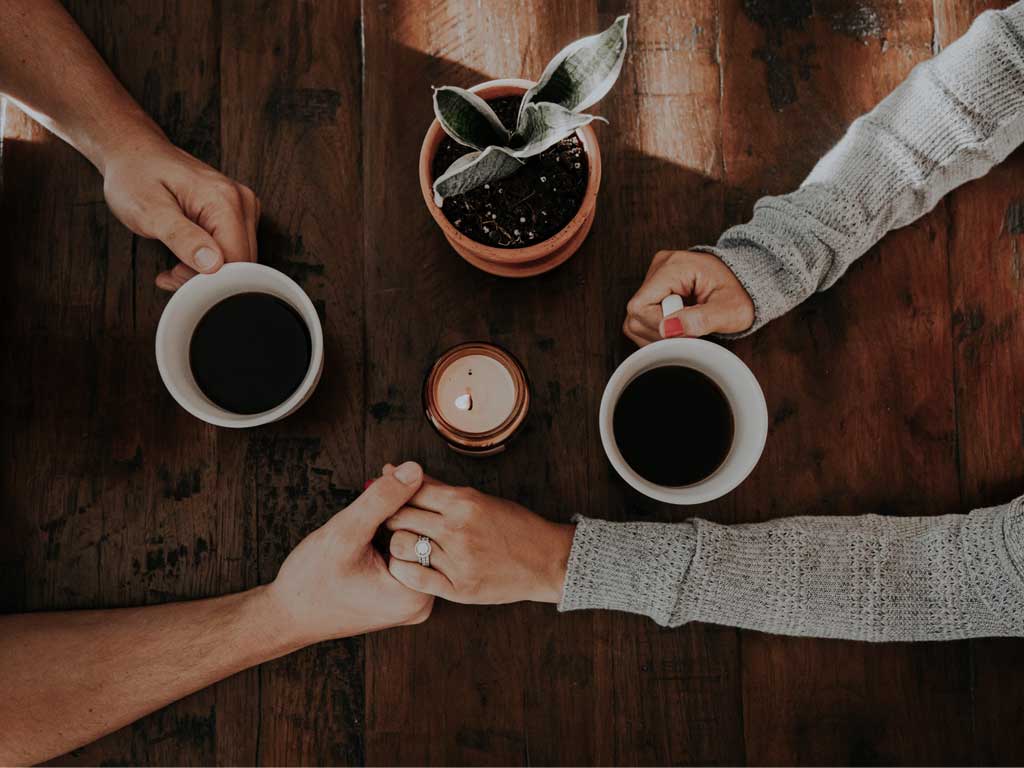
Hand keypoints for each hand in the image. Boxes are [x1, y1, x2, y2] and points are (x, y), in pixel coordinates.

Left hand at [101, 130, 259, 290]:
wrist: (134, 153)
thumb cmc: (135, 176)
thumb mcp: (149, 210)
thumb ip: (182, 237)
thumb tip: (212, 264)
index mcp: (224, 200)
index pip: (236, 260)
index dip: (209, 279)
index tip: (176, 277)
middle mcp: (241, 201)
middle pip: (241, 262)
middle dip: (207, 278)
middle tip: (172, 273)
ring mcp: (242, 206)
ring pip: (239, 260)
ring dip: (207, 272)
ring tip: (175, 264)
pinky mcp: (238, 213)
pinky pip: (234, 249)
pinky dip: (211, 262)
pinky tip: (187, 256)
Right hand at [262, 461, 432, 646]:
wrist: (288, 616)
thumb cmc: (311, 580)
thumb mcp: (346, 532)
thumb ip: (382, 500)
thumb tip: (415, 470)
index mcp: (416, 594)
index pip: (430, 529)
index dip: (409, 495)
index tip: (388, 472)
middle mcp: (421, 602)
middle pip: (425, 536)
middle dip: (404, 503)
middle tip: (383, 475)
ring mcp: (412, 602)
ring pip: (415, 543)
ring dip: (397, 516)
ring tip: (376, 495)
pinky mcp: (400, 598)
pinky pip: (405, 556)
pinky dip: (391, 533)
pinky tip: (374, 519)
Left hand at [383, 468, 575, 604]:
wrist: (545, 560)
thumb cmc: (513, 526)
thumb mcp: (478, 499)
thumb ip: (438, 488)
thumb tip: (400, 471)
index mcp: (463, 502)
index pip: (411, 490)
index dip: (392, 492)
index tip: (387, 496)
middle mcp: (457, 529)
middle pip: (400, 516)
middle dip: (390, 517)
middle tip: (390, 521)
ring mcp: (457, 560)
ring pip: (401, 546)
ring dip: (396, 543)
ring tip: (402, 543)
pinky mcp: (458, 588)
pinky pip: (413, 577)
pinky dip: (403, 569)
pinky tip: (409, 565)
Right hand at [623, 250, 753, 344]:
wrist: (747, 283)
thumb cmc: (741, 294)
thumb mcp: (730, 311)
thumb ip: (701, 320)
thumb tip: (667, 329)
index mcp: (674, 266)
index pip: (641, 306)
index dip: (660, 327)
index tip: (687, 331)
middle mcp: (659, 266)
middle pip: (635, 314)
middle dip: (661, 332)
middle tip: (690, 330)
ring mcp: (655, 275)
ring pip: (635, 319)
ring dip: (659, 333)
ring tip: (686, 325)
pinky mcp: (655, 287)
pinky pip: (642, 317)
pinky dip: (659, 328)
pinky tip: (679, 324)